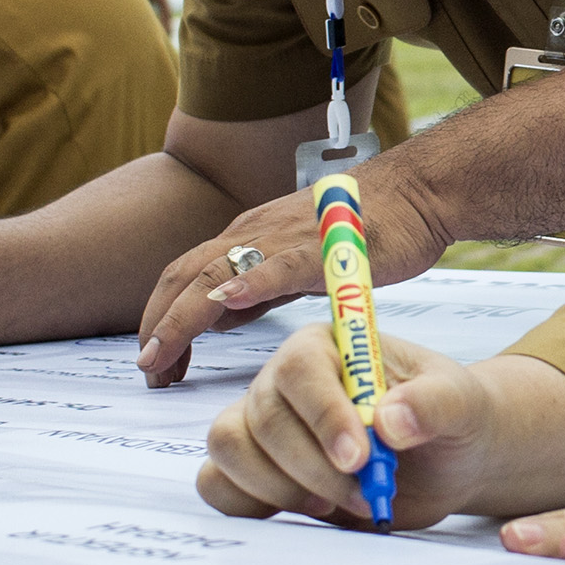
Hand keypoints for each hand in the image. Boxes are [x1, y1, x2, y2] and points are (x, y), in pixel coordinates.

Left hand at [135, 173, 449, 386]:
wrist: (417, 193)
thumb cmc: (368, 229)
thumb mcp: (296, 265)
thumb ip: (258, 290)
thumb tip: (221, 315)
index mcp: (247, 239)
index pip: (185, 279)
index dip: (161, 319)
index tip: (155, 363)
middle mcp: (254, 233)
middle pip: (184, 277)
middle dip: (158, 326)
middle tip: (147, 371)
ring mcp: (284, 238)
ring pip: (217, 275)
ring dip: (182, 317)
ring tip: (162, 355)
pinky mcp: (321, 248)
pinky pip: (278, 266)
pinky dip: (248, 284)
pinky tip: (228, 303)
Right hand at [197, 327, 507, 525]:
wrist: (448, 461)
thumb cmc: (452, 418)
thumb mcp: (462, 404)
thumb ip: (434, 404)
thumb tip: (391, 420)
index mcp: (329, 346)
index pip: (300, 369)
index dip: (323, 415)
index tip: (360, 458)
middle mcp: (284, 380)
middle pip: (263, 416)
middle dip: (313, 467)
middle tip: (365, 492)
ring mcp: (263, 425)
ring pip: (230, 447)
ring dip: (281, 488)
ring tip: (338, 502)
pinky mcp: (257, 469)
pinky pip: (216, 482)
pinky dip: (248, 504)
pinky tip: (305, 511)